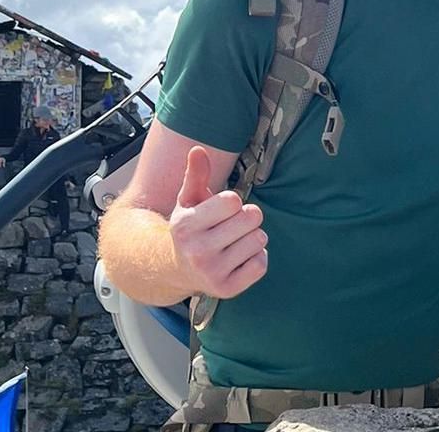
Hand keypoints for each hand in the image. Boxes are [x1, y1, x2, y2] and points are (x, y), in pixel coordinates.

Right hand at [170, 146, 268, 298]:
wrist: (176, 269)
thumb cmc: (191, 229)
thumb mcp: (188, 201)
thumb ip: (196, 174)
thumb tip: (198, 150)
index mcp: (186, 225)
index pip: (233, 201)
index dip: (232, 202)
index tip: (221, 210)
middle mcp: (196, 251)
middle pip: (251, 218)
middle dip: (247, 217)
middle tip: (231, 226)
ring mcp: (211, 272)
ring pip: (259, 240)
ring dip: (252, 238)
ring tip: (233, 242)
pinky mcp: (226, 289)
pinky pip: (262, 264)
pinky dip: (257, 258)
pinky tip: (239, 259)